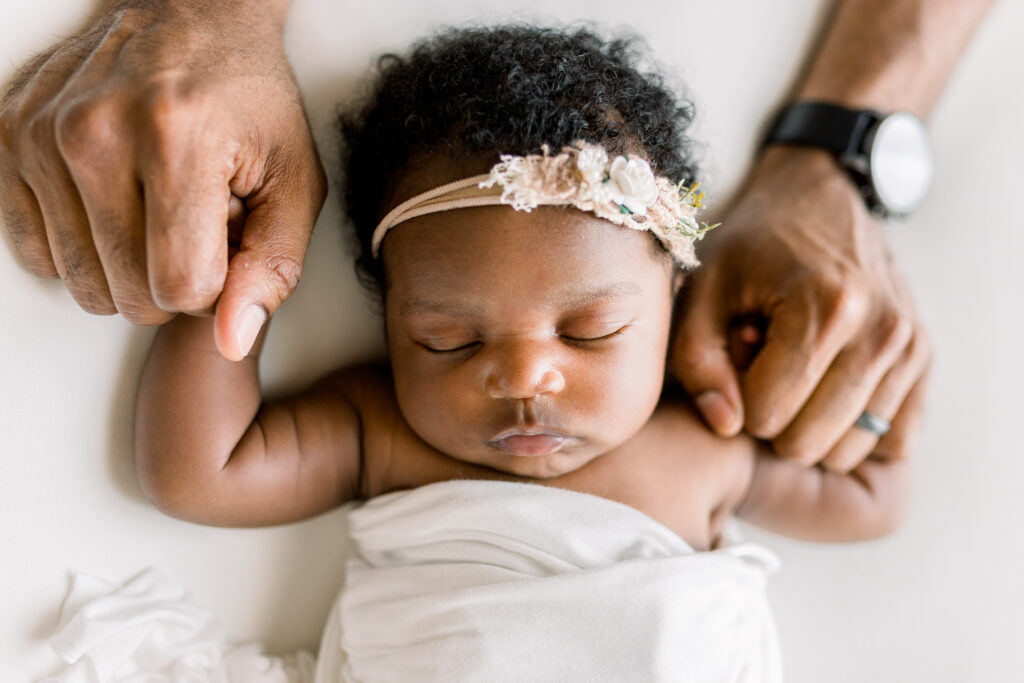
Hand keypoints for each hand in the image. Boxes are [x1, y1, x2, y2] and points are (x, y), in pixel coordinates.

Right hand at [0, 0, 325, 359]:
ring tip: (160, 209)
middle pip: (129, 295)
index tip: (229, 248)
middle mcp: (94, 133)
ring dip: (129, 267)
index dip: (215, 290)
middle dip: (176, 281)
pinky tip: (117, 207)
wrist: (192, 16)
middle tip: (198, 225)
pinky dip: (83, 248)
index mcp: (176, 140)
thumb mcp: (294, 182)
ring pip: (81, 284)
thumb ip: (273, 267)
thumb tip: (230, 342)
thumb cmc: (251, 101)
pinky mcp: (9, 139)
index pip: (180, 288)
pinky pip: (36, 254)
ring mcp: (41, 135)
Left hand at [671, 147, 931, 471]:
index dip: (736, 397)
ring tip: (794, 370)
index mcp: (825, 308)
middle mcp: (880, 331)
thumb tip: (727, 427)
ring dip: (810, 423)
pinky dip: (849, 428)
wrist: (819, 195)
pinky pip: (888, 441)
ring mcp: (910, 347)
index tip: (737, 355)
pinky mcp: (923, 359)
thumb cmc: (751, 245)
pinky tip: (826, 387)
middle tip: (762, 366)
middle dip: (771, 418)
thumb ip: (697, 360)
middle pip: (806, 443)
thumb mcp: (703, 288)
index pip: (765, 417)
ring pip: (845, 451)